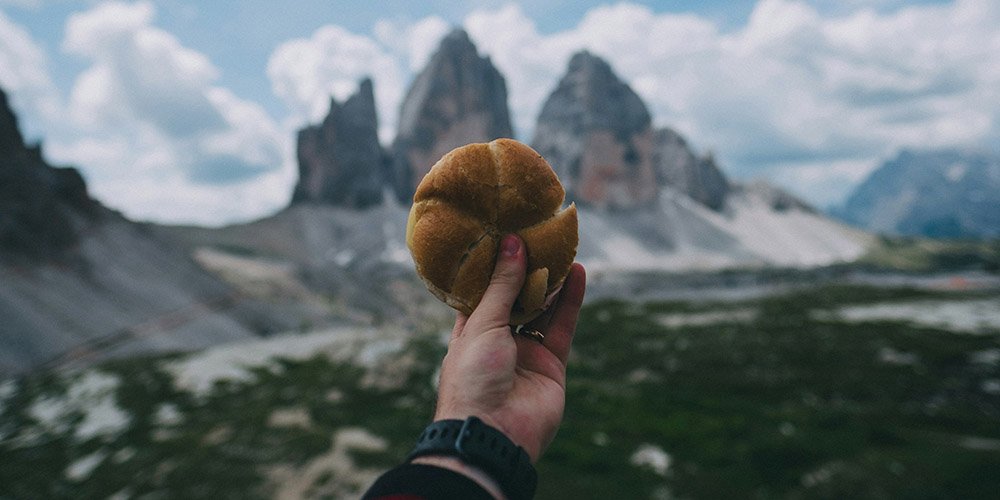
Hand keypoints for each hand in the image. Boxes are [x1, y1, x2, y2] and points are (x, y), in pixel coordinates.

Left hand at [432, 233, 586, 462]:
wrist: (493, 434)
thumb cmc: (473, 378)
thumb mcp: (483, 325)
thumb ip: (502, 285)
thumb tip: (512, 243)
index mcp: (469, 332)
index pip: (482, 292)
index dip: (494, 266)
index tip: (505, 236)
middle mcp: (497, 341)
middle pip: (516, 298)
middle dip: (527, 270)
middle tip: (539, 237)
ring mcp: (525, 354)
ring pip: (542, 310)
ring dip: (552, 281)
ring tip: (562, 248)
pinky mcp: (551, 365)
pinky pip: (563, 327)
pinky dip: (571, 300)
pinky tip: (578, 273)